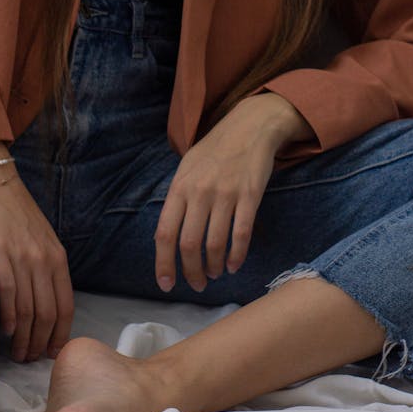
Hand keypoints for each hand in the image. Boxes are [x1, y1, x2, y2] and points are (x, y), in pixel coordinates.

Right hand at [0, 171, 73, 362]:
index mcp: (57, 256)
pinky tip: (5, 330)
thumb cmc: (14, 211)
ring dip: (23, 338)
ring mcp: (22, 256)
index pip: (66, 305)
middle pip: (48, 313)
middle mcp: (44, 259)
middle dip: (40, 342)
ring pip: (28, 310)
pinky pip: (8, 294)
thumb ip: (45, 265)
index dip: (60, 334)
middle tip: (30, 359)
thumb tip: (44, 301)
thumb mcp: (41, 237)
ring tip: (16, 353)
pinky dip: (8, 318)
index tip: (51, 352)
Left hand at [154, 93, 311, 292]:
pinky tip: (233, 264)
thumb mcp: (187, 168)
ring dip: (213, 266)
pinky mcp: (249, 196)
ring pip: (215, 244)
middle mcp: (199, 192)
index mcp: (180, 187)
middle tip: (197, 284)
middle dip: (191, 272)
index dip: (163, 263)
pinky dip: (236, 256)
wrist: (249, 127)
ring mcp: (225, 194)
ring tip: (214, 273)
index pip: (165, 233)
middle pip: (189, 244)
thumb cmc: (215, 150)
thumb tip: (167, 236)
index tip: (167, 284)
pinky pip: (241, 235)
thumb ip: (178, 199)